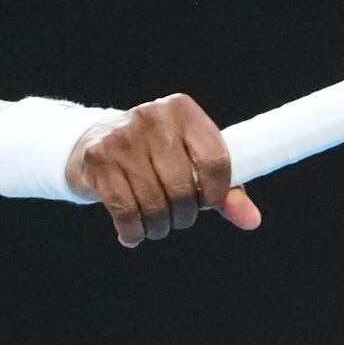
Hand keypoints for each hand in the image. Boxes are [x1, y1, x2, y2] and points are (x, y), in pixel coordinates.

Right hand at [64, 94, 262, 247]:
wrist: (91, 143)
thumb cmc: (153, 157)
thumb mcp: (190, 163)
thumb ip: (224, 190)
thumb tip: (252, 219)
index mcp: (182, 110)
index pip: (215, 160)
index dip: (216, 194)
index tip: (206, 204)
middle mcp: (152, 116)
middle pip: (183, 187)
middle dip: (184, 215)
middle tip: (176, 218)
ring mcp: (122, 136)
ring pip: (154, 202)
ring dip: (158, 227)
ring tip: (155, 226)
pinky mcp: (98, 158)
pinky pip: (125, 210)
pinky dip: (133, 232)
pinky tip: (132, 234)